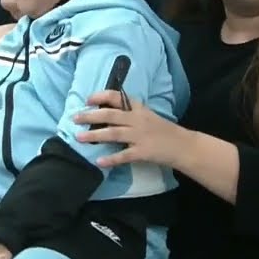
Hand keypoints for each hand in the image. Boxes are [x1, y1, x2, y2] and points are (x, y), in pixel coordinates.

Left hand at [73, 90, 188, 167]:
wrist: (183, 146)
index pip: (117, 97)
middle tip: (75, 118)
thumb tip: (107, 113)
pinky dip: (110, 158)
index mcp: (139, 109)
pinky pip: (123, 155)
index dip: (101, 97)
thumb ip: (130, 114)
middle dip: (90, 116)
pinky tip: (98, 161)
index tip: (87, 100)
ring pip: (113, 134)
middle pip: (110, 115)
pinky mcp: (143, 152)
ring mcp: (140, 136)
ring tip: (79, 137)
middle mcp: (137, 120)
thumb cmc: (163, 131)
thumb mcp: (148, 116)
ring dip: (94, 135)